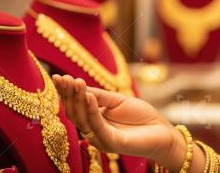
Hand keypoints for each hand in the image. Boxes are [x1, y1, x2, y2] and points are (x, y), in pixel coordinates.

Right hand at [52, 74, 191, 169]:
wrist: (162, 132)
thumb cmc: (141, 116)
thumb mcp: (117, 100)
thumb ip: (99, 95)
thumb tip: (78, 85)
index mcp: (94, 121)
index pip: (75, 106)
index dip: (65, 93)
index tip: (57, 77)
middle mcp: (94, 131)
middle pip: (74, 113)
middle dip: (68, 95)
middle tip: (63, 79)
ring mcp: (101, 139)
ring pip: (83, 120)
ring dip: (78, 100)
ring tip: (76, 83)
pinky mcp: (111, 143)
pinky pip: (97, 126)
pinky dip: (92, 110)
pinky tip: (89, 96)